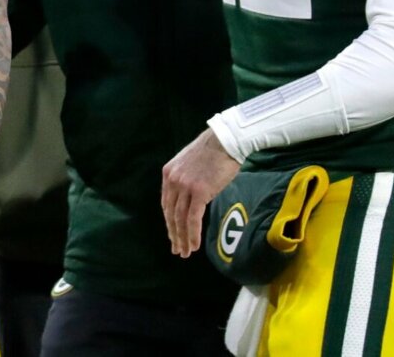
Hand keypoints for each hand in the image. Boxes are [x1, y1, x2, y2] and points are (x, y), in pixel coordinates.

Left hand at [162, 128, 241, 257]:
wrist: (226, 140)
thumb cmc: (214, 150)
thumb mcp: (190, 163)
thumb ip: (186, 179)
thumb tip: (190, 197)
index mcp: (169, 173)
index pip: (166, 204)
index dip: (169, 222)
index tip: (173, 234)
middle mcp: (173, 180)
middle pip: (170, 214)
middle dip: (174, 234)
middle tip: (177, 249)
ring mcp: (185, 186)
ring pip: (180, 219)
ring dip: (183, 238)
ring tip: (186, 252)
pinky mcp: (199, 192)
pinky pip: (192, 219)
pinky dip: (192, 234)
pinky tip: (195, 245)